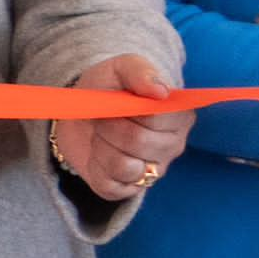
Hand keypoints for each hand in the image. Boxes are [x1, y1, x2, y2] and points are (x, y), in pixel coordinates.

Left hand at [48, 52, 191, 201]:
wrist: (79, 110)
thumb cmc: (109, 87)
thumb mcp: (121, 68)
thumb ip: (141, 72)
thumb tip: (161, 91)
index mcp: (179, 117)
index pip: (158, 117)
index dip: (129, 108)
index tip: (118, 99)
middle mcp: (172, 146)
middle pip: (139, 142)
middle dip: (109, 125)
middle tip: (103, 116)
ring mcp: (153, 171)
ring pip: (124, 166)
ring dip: (101, 146)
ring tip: (102, 134)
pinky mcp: (128, 189)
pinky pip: (110, 185)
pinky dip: (95, 167)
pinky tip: (98, 153)